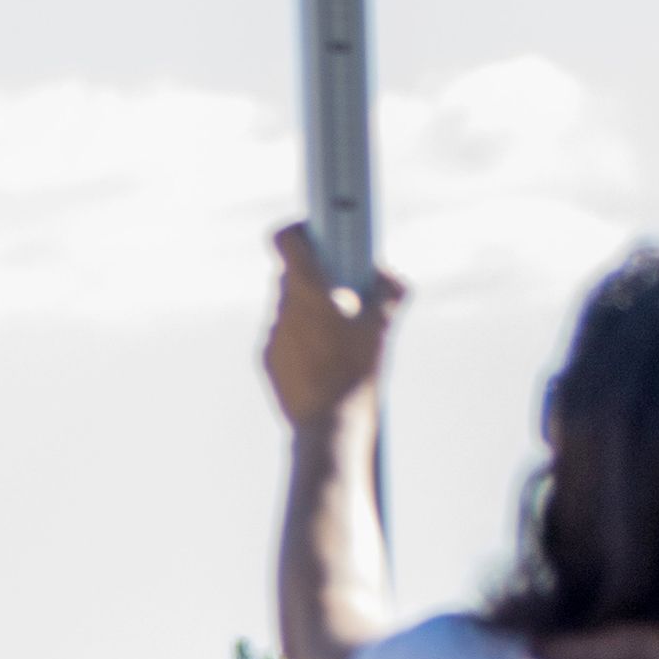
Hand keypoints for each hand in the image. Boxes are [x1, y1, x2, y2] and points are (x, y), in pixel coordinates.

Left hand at [263, 223, 407, 432]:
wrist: (328, 427)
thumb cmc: (357, 375)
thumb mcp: (382, 330)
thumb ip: (390, 293)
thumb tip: (390, 277)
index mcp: (307, 291)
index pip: (285, 240)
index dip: (298, 230)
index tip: (316, 233)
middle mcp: (282, 309)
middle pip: (291, 275)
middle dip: (314, 276)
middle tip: (342, 288)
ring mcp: (272, 336)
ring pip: (287, 308)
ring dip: (307, 310)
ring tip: (336, 332)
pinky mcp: (268, 361)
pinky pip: (283, 337)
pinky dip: (299, 338)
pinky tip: (322, 359)